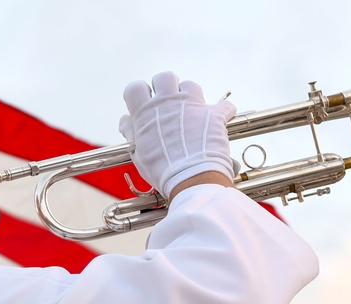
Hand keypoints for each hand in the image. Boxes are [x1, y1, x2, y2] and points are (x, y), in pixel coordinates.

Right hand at [118, 72, 235, 198]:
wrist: (192, 179)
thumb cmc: (161, 170)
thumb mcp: (138, 154)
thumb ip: (132, 133)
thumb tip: (126, 121)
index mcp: (146, 112)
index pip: (135, 88)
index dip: (138, 94)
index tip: (143, 104)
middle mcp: (168, 102)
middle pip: (164, 77)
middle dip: (165, 86)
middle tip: (167, 103)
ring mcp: (192, 105)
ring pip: (190, 85)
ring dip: (189, 95)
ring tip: (190, 112)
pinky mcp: (213, 113)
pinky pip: (224, 105)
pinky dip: (222, 111)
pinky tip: (218, 121)